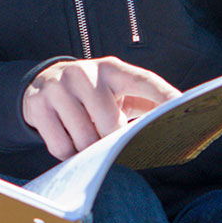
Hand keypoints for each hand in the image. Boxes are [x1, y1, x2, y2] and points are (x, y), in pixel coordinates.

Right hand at [22, 57, 182, 159]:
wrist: (43, 85)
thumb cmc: (92, 95)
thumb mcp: (117, 91)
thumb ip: (144, 104)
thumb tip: (176, 123)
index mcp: (112, 69)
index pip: (144, 81)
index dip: (164, 96)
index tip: (183, 109)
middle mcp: (85, 73)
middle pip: (109, 124)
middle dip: (112, 142)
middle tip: (110, 144)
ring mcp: (58, 87)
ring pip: (84, 139)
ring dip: (89, 150)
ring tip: (87, 139)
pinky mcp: (38, 105)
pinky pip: (61, 147)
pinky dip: (68, 153)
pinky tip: (68, 138)